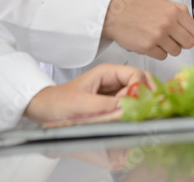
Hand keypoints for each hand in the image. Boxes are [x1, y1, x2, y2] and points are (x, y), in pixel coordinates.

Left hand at [24, 64, 149, 122]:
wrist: (46, 110)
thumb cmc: (59, 102)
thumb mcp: (80, 104)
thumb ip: (103, 105)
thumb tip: (125, 107)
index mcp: (107, 72)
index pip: (136, 74)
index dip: (139, 88)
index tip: (136, 104)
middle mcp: (114, 80)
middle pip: (142, 81)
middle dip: (147, 95)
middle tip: (144, 110)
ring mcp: (115, 92)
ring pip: (139, 94)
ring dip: (141, 104)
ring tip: (136, 116)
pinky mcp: (114, 104)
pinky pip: (131, 105)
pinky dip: (135, 111)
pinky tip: (131, 120)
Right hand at [102, 0, 193, 59]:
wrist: (117, 14)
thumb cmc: (139, 9)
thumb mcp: (163, 4)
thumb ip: (179, 15)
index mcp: (175, 11)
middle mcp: (168, 23)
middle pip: (189, 43)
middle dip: (183, 44)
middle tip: (174, 40)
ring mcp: (158, 35)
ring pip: (176, 51)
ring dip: (169, 48)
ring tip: (158, 39)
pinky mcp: (148, 47)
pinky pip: (162, 56)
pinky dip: (158, 52)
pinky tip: (150, 42)